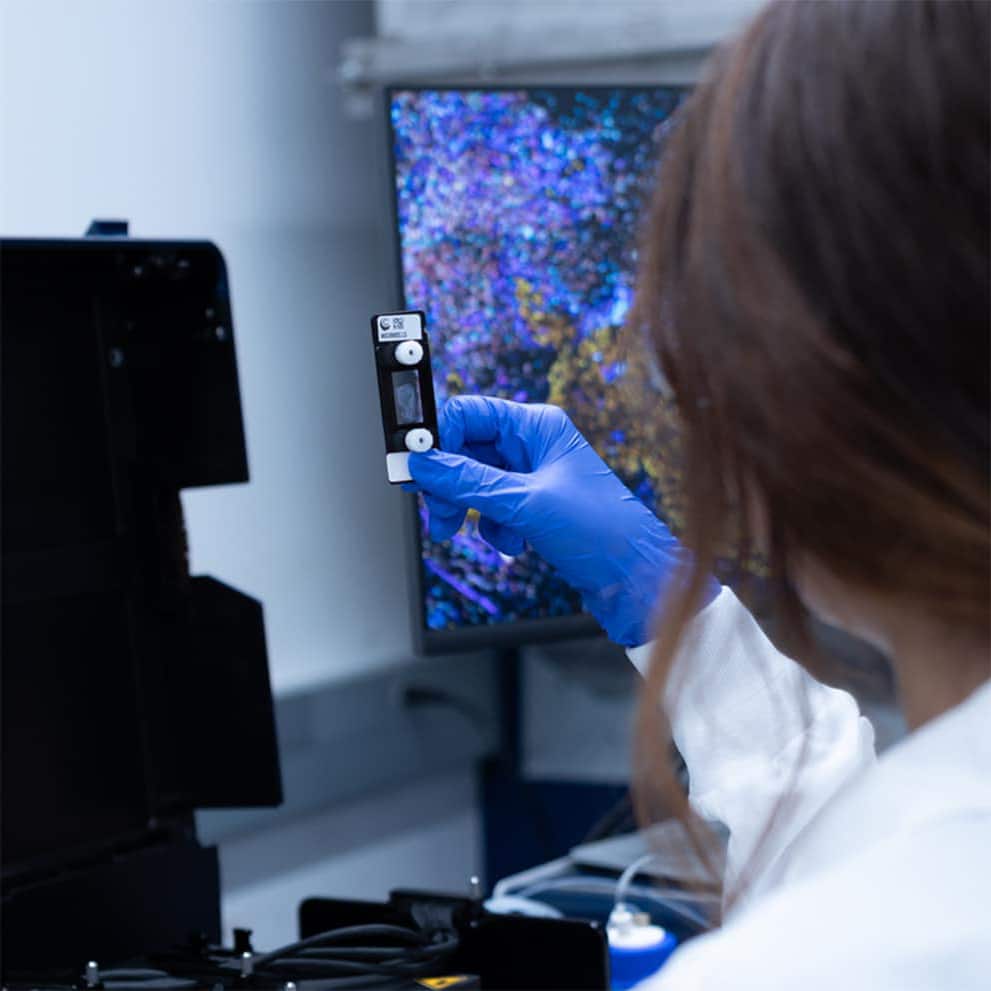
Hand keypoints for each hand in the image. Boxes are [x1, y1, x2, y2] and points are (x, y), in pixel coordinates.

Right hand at [407, 396, 718, 645]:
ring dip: (469, 510)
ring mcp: (534, 476)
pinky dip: (492, 528)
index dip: (437, 438)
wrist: (638, 579)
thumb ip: (469, 482)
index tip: (414, 465)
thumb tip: (424, 464)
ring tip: (469, 533)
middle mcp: (534, 445)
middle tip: (438, 512)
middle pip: (466, 450)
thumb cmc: (602, 530)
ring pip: (475, 483)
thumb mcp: (526, 504)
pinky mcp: (534, 507)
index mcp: (537, 426)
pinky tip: (512, 544)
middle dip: (448, 483)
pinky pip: (492, 509)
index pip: (469, 413)